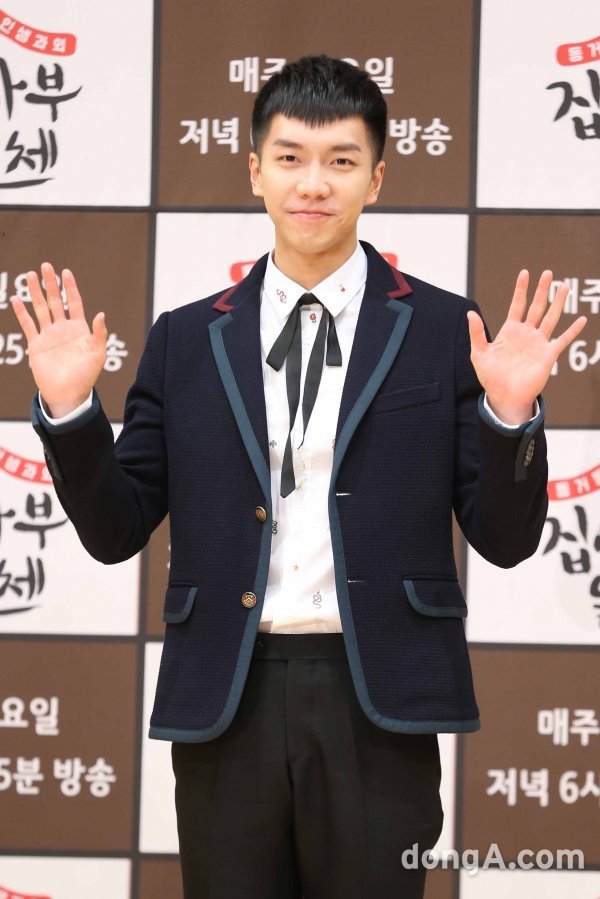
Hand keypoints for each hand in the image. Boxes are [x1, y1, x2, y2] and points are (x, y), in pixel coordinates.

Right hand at [10, 262, 107, 417]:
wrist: (68, 393)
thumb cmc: (86, 376)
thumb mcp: (98, 354)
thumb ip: (99, 334)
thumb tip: (101, 314)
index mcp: (79, 329)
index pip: (74, 302)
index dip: (70, 288)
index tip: (66, 272)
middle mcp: (63, 329)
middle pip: (56, 301)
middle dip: (51, 284)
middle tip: (45, 266)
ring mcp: (49, 335)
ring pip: (41, 309)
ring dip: (35, 292)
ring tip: (30, 275)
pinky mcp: (37, 345)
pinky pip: (28, 325)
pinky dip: (22, 312)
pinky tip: (17, 299)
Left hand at [467, 269, 587, 423]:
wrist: (505, 397)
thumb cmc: (491, 377)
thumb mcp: (479, 354)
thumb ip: (476, 333)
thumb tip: (471, 313)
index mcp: (510, 331)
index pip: (517, 305)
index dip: (521, 289)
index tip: (525, 273)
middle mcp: (526, 334)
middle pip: (536, 306)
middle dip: (542, 290)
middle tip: (549, 272)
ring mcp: (538, 343)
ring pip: (550, 318)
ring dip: (558, 302)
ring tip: (564, 286)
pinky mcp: (548, 355)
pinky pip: (563, 340)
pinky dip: (572, 330)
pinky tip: (582, 320)